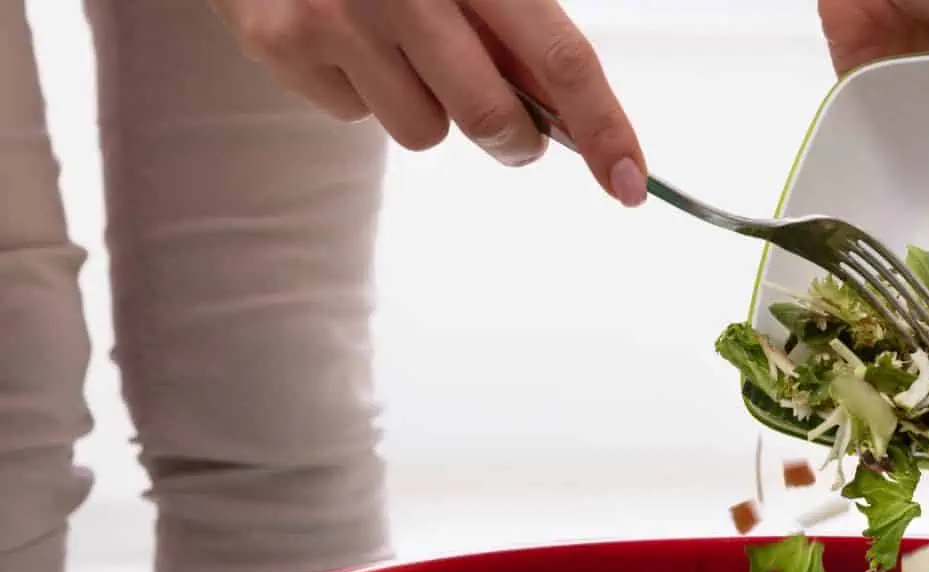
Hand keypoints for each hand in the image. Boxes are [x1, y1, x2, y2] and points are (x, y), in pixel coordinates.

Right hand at [211, 0, 647, 205]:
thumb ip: (519, 26)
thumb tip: (574, 118)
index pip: (561, 58)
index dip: (605, 127)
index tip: (630, 181)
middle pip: (493, 118)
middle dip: (516, 139)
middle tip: (513, 126)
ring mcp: (335, 17)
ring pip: (423, 133)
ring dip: (429, 107)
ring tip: (401, 46)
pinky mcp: (282, 44)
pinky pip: (355, 117)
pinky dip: (363, 90)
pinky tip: (347, 37)